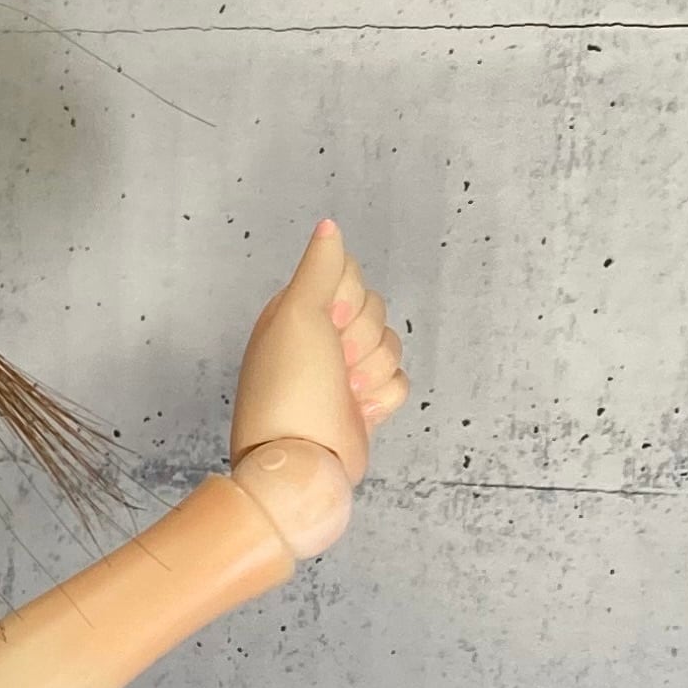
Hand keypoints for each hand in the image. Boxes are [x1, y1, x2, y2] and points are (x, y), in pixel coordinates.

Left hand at [226, 221, 408, 560]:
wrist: (301, 461)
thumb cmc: (288, 391)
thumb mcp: (298, 316)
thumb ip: (319, 269)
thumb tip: (329, 227)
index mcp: (298, 312)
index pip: (352, 275)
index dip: (349, 300)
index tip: (328, 325)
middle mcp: (321, 340)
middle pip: (378, 311)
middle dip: (362, 341)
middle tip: (333, 365)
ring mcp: (343, 373)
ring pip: (393, 347)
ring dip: (371, 372)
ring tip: (342, 393)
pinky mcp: (364, 403)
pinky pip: (399, 383)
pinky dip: (383, 398)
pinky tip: (357, 411)